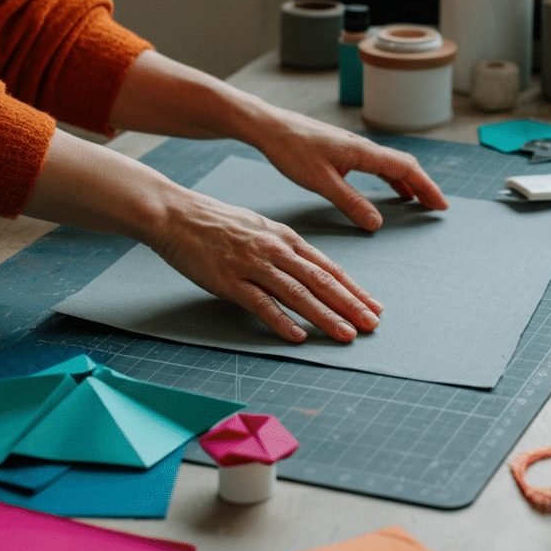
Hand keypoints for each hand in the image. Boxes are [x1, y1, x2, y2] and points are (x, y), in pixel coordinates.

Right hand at [24, 130, 382, 343]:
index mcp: (284, 238)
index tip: (373, 306)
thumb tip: (310, 269)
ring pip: (297, 294)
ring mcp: (252, 265)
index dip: (353, 289)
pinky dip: (281, 320)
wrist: (176, 214)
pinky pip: (260, 303)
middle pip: (320, 281)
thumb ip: (285, 248)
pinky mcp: (228, 280)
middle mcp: (274, 250)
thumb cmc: (217, 222)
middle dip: (350, 305)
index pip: (327, 267)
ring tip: (346, 334)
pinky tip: (297, 335)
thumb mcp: (260, 227)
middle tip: (372, 324)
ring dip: (325, 316)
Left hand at [251, 107, 448, 231]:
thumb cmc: (292, 150)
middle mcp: (364, 147)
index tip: (440, 205)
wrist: (271, 127)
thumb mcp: (321, 182)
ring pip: (391, 165)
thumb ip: (350, 202)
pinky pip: (377, 166)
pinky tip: (390, 189)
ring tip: (418, 201)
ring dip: (408, 182)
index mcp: (363, 152)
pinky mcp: (344, 151)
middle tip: (436, 207)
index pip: (407, 169)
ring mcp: (355, 148)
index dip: (427, 187)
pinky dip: (390, 178)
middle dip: (423, 186)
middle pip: (405, 165)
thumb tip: (377, 223)